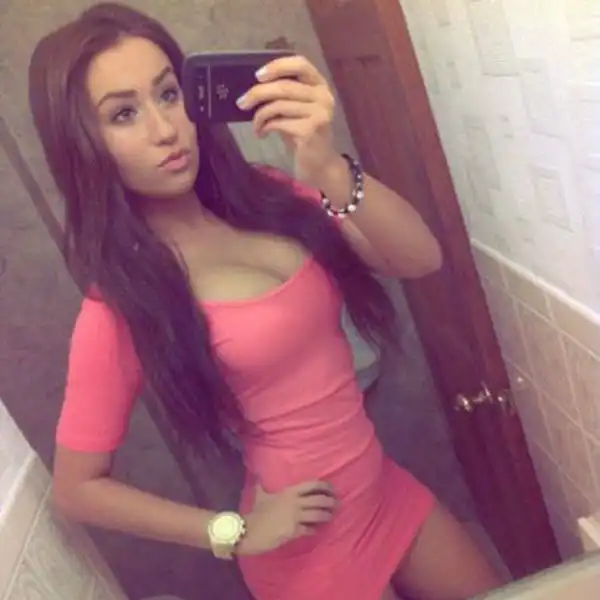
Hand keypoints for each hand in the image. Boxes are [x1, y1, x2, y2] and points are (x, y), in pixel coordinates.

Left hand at [236, 55, 339, 185]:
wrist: (319, 164)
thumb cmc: (303, 135)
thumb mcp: (294, 110)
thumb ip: (282, 95)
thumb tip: (253, 87)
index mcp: (320, 85)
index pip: (300, 63)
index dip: (277, 66)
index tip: (258, 75)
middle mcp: (323, 96)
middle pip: (284, 86)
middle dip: (258, 93)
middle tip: (241, 103)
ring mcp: (319, 113)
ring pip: (279, 105)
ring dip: (259, 115)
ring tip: (255, 125)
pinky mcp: (311, 130)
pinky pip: (279, 122)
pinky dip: (265, 127)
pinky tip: (262, 133)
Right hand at [237, 480, 336, 555]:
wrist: (249, 530)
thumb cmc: (256, 512)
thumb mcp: (260, 494)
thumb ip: (262, 484)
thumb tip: (257, 473)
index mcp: (289, 492)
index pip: (312, 485)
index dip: (324, 486)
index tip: (332, 489)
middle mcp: (295, 503)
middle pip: (320, 500)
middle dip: (331, 501)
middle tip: (336, 504)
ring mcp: (296, 517)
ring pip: (318, 515)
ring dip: (327, 516)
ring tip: (330, 517)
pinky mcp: (295, 531)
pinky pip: (310, 530)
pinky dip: (315, 530)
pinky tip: (316, 530)